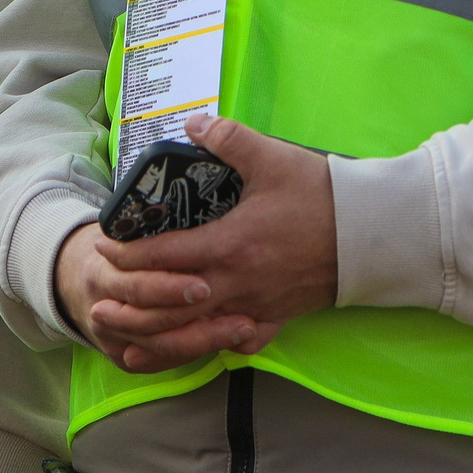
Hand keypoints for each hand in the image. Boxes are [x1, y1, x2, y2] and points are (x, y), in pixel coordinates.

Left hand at [57, 114, 336, 373]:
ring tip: (123, 340)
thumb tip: (193, 123)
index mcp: (230, 245)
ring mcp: (255, 307)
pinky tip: (186, 349)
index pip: (164, 257)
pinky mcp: (275, 319)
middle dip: (130, 304)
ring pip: (195, 335)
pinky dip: (203, 349)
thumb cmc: (321, 196)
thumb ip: (228, 138)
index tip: (104, 248)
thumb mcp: (272, 158)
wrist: (373, 235)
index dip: (130, 255)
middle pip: (170, 306)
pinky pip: (232, 344)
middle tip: (99, 296)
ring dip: (155, 339)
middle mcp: (236, 284)